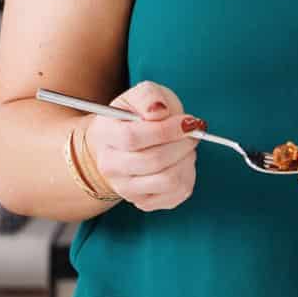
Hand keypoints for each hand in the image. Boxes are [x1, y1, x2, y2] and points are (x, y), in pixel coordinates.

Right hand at [83, 81, 198, 211]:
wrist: (127, 140)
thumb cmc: (138, 115)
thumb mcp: (143, 93)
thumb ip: (149, 97)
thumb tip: (158, 111)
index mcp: (105, 135)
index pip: (132, 138)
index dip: (166, 130)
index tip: (187, 122)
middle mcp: (110, 166)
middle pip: (153, 161)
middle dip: (182, 144)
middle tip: (192, 132)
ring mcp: (126, 188)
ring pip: (168, 180)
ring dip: (187, 159)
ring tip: (185, 146)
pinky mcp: (144, 202)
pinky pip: (177, 193)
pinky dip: (188, 174)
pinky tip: (181, 161)